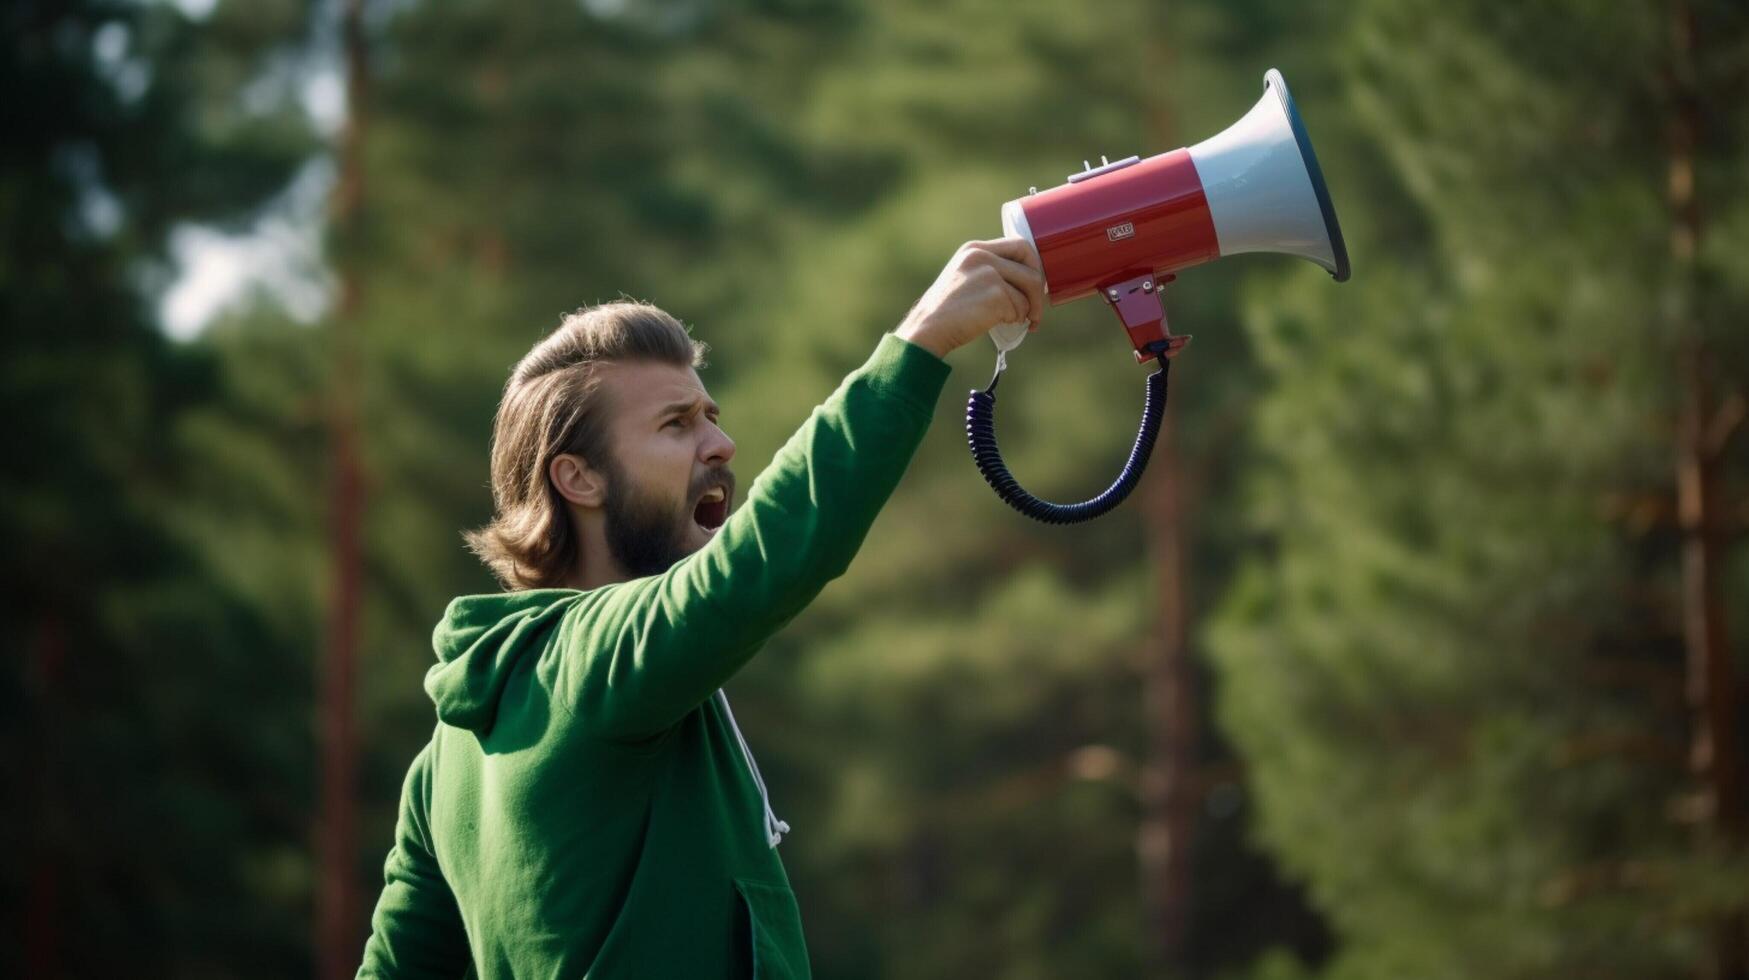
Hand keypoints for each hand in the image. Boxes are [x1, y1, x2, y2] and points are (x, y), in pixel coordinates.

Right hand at [894, 238, 1045, 358]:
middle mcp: (982, 255)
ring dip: (1027, 310)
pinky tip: (1000, 324)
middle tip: (1035, 309)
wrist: (927, 329)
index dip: (1033, 265)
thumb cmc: (946, 311)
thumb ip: (988, 270)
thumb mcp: (963, 277)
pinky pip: (1020, 308)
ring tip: (1017, 321)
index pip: (1020, 245)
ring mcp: (990, 273)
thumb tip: (1026, 282)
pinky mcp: (995, 294)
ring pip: (1029, 289)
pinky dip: (1015, 320)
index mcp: (974, 248)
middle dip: (1039, 289)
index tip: (1033, 283)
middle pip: (1031, 267)